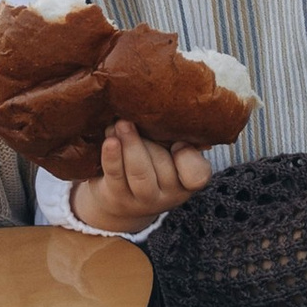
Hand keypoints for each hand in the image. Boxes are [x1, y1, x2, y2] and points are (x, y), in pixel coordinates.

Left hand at [71, 123, 213, 233]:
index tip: (176, 141)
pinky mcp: (117, 197)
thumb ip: (175, 135)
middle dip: (148, 140)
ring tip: (121, 124)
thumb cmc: (152, 163)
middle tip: (133, 118)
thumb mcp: (170, 152)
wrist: (123, 196)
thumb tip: (171, 106)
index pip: (197, 175)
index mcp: (188, 182)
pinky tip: (109, 140)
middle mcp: (169, 195)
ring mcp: (143, 200)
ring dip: (130, 144)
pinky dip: (112, 156)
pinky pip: (116, 175)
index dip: (187, 156)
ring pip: (139, 172)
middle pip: (163, 166)